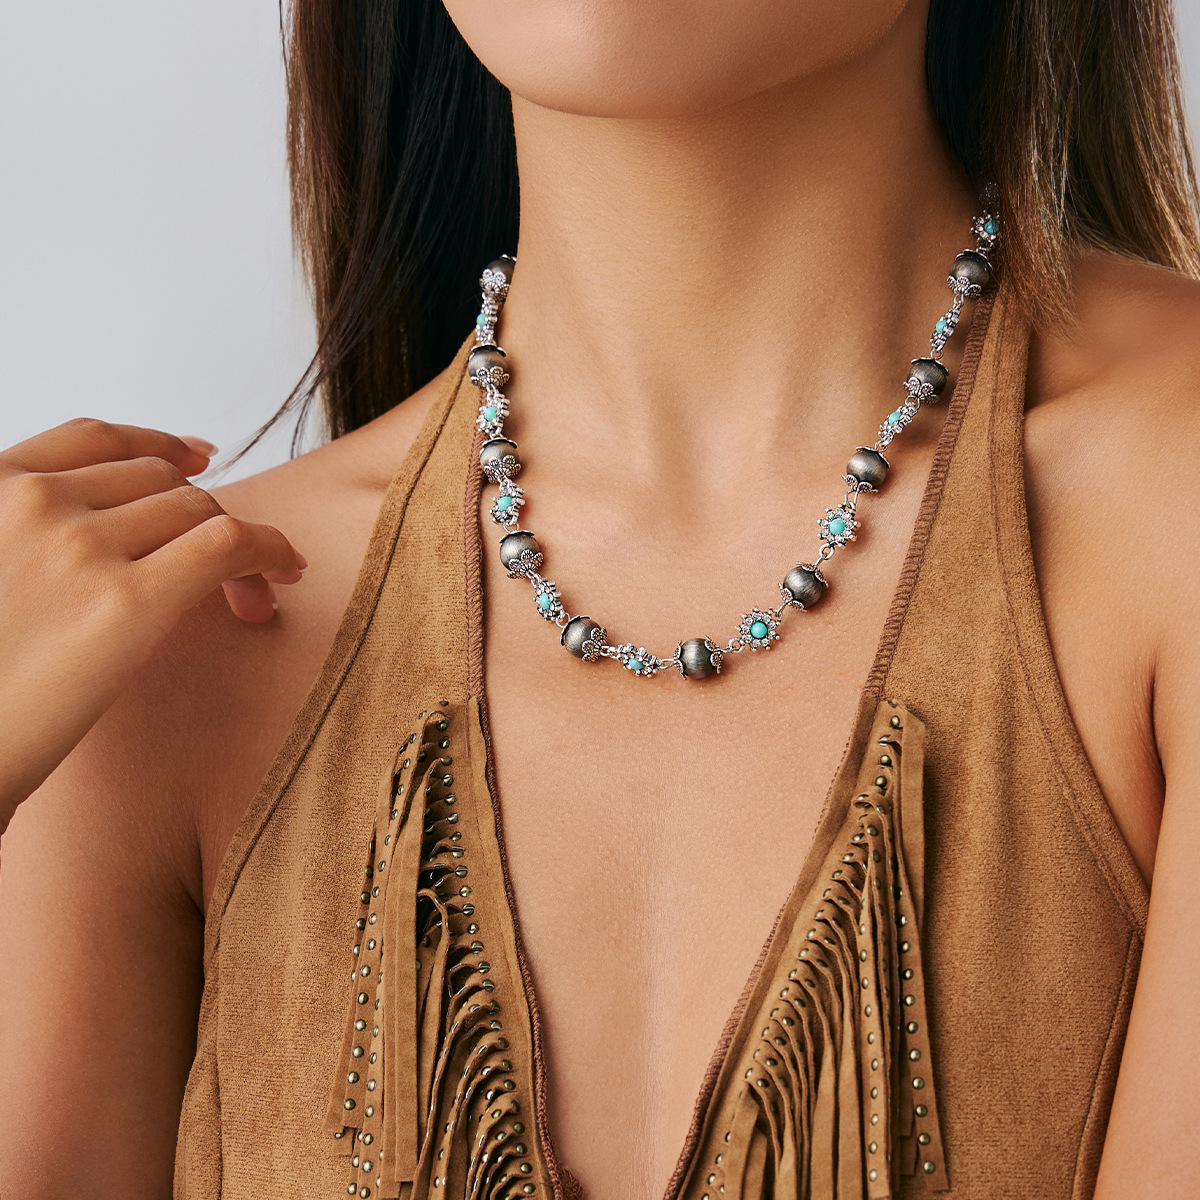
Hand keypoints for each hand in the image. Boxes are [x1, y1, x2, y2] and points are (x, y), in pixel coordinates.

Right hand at [0, 418, 305, 834]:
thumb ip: (35, 538)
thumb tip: (127, 537)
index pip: (94, 438)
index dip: (157, 445)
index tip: (199, 459)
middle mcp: (33, 503)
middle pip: (160, 480)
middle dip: (204, 516)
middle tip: (231, 567)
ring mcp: (79, 547)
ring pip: (200, 509)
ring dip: (241, 546)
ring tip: (254, 598)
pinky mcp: (125, 602)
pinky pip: (227, 543)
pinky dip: (270, 548)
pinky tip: (287, 570)